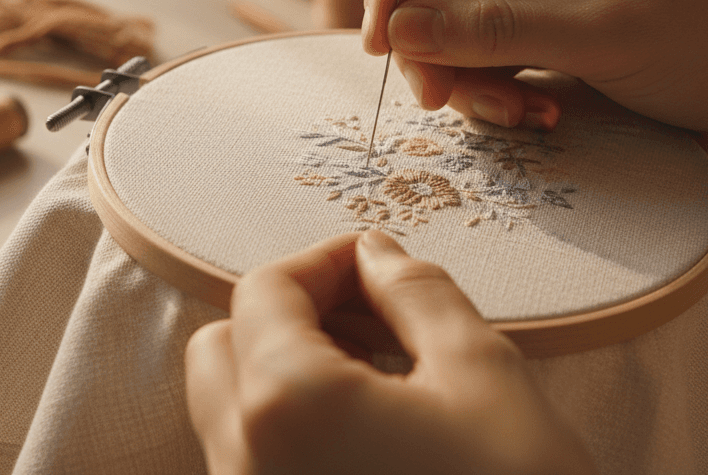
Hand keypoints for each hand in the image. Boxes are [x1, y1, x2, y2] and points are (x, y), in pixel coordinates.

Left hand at [184, 231, 594, 474]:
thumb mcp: (484, 377)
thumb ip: (417, 294)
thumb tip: (375, 254)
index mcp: (284, 403)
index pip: (264, 290)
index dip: (323, 261)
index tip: (377, 263)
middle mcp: (240, 461)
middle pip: (223, 346)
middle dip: (288, 316)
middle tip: (374, 320)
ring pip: (231, 411)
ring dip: (287, 372)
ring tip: (384, 379)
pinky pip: (252, 464)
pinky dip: (291, 431)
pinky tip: (371, 437)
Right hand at [362, 0, 707, 210]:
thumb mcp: (601, 35)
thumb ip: (494, 30)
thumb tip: (399, 29)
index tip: (379, 40)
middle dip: (434, 38)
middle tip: (437, 97)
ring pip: (458, 20)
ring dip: (469, 76)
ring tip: (517, 117)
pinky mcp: (554, 24)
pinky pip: (490, 52)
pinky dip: (497, 91)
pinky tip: (538, 118)